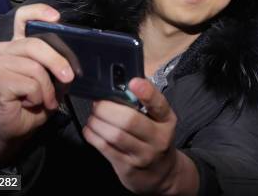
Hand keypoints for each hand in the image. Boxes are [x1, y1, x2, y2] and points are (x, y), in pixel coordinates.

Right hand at [0, 4, 73, 161]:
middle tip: (68, 78)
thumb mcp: (53, 77)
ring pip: (35, 67)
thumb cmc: (37, 99)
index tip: (56, 18)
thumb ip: (58, 61)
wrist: (18, 126)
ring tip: (46, 99)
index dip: (39, 12)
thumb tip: (76, 56)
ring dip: (48, 88)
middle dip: (57, 61)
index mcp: (20, 43)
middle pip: (35, 43)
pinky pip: (29, 84)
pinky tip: (32, 103)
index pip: (23, 17)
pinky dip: (39, 96)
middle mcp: (5, 49)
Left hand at [83, 78, 197, 193]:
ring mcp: (143, 155)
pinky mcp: (128, 167)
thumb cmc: (156, 139)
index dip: (147, 92)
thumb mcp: (159, 121)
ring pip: (114, 135)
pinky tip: (90, 129)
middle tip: (98, 103)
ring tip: (93, 116)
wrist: (162, 174)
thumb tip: (119, 86)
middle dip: (107, 109)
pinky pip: (105, 148)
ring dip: (97, 122)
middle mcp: (158, 138)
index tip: (133, 82)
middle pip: (129, 120)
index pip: (159, 105)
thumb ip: (144, 105)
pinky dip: (93, 135)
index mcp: (167, 121)